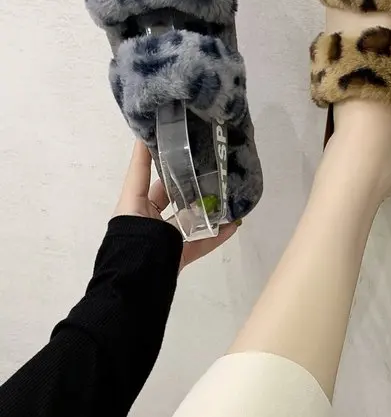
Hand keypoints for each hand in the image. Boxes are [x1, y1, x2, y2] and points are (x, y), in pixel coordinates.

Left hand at [114, 140, 238, 269]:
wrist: (133, 280)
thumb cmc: (132, 233)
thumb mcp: (133, 197)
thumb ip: (141, 169)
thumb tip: (142, 136)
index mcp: (137, 207)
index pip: (150, 179)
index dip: (160, 162)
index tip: (179, 146)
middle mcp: (151, 221)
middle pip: (175, 200)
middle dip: (192, 187)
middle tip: (212, 171)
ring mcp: (167, 240)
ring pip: (191, 222)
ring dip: (208, 212)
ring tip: (227, 198)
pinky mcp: (180, 256)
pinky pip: (201, 243)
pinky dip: (216, 235)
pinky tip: (232, 225)